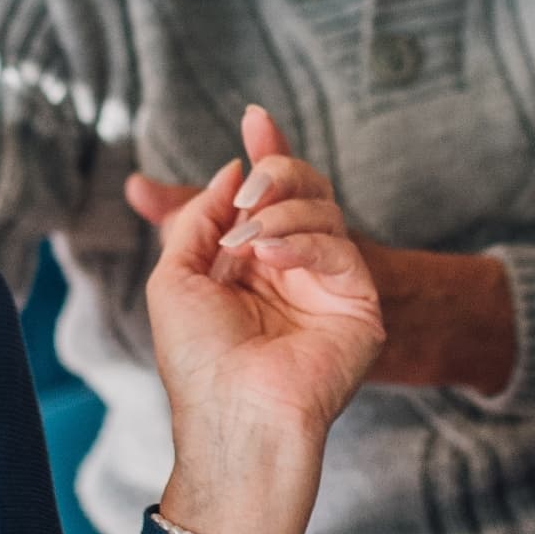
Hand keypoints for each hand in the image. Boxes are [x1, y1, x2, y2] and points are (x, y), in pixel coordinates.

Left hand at [140, 107, 383, 533]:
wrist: (233, 415)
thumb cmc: (198, 361)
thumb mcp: (176, 276)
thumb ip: (199, 218)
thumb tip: (233, 171)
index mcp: (252, 264)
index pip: (269, 196)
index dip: (265, 153)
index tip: (254, 117)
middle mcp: (293, 269)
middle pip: (304, 188)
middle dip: (275, 171)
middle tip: (247, 191)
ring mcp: (328, 285)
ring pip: (323, 208)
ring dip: (278, 214)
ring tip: (245, 243)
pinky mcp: (358, 303)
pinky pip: (337, 245)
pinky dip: (299, 241)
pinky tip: (269, 258)